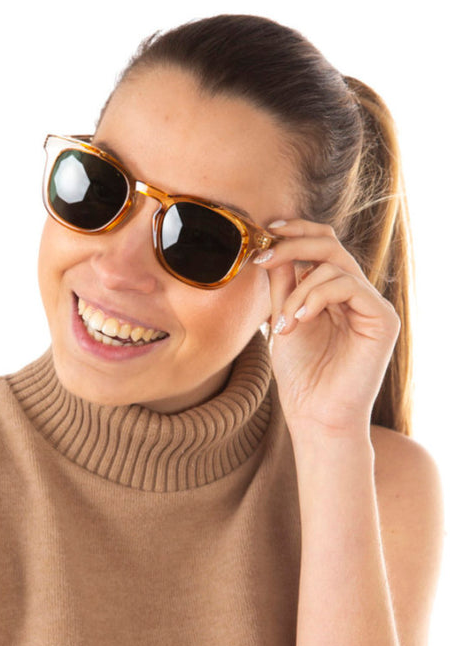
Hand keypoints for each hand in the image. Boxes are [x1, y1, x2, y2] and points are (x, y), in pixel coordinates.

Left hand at [254, 219, 399, 434]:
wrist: (315, 414)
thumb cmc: (300, 373)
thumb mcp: (282, 317)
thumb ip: (282, 283)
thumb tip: (270, 244)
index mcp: (333, 291)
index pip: (322, 244)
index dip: (297, 231)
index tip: (267, 231)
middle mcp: (355, 294)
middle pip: (330, 244)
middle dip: (292, 245)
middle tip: (262, 257)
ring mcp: (370, 305)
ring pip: (334, 265)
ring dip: (297, 291)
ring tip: (282, 323)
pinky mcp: (382, 319)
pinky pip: (348, 285)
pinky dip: (315, 297)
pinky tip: (299, 320)